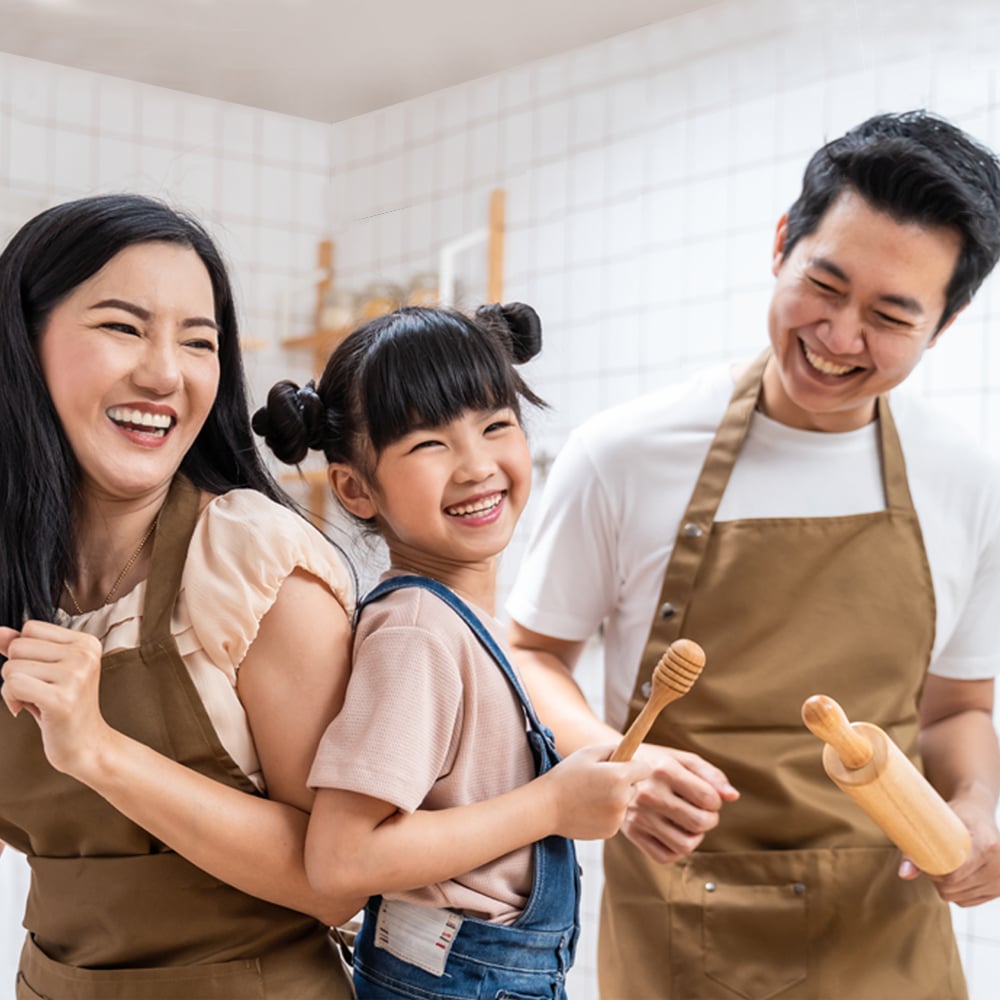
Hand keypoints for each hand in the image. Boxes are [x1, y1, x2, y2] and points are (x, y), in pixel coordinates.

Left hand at [0, 620, 108, 777]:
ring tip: (33, 700)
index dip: (25, 652)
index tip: (41, 674)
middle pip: (18, 646)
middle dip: (15, 669)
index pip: (31, 628)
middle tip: (36, 689)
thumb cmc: (66, 708)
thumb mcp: (48, 671)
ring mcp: (75, 676)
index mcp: (86, 643)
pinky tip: (24, 708)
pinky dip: (10, 699)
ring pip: (11, 667)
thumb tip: (0, 632)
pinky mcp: (61, 698)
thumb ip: (25, 649)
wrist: (86, 745)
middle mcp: (84, 655)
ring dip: (12, 688)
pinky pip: (12, 685)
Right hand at [542, 745, 651, 840]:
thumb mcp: (588, 753)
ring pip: (624, 803)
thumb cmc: (566, 775)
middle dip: (623, 782)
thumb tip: (630, 751)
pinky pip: (615, 817)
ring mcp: (617, 818)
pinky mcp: (610, 832)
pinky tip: (587, 808)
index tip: (625, 765)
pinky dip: (606, 813)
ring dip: (614, 798)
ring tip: (590, 795)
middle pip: (635, 787)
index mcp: (619, 777)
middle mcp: (622, 799)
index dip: (634, 765)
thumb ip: (613, 749)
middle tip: (600, 780)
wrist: (546, 807)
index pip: (645, 769)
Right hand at [621, 744, 738, 862]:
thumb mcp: (679, 758)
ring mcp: (640, 816)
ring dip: (696, 836)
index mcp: (663, 769)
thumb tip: (733, 796)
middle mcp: (650, 794)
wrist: (612, 770)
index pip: (708, 798)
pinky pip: (666, 856)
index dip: (716, 800)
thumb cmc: (652, 762)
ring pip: (686, 844)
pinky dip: (677, 849)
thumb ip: (710, 774)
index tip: (708, 796)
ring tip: (690, 823)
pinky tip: (674, 831)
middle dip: (710, 819)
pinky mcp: (632, 833)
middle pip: (700, 822)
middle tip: (703, 811)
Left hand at [899, 803, 999, 906]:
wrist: (978, 813)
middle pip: (955, 888)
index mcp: (987, 846)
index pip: (954, 875)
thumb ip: (918, 849)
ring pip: (960, 897)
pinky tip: (956, 874)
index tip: (927, 860)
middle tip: (933, 859)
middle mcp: (999, 865)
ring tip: (946, 864)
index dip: (934, 872)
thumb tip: (904, 874)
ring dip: (947, 886)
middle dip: (937, 879)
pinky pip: (968, 901)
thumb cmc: (957, 815)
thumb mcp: (938, 822)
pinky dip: (957, 892)